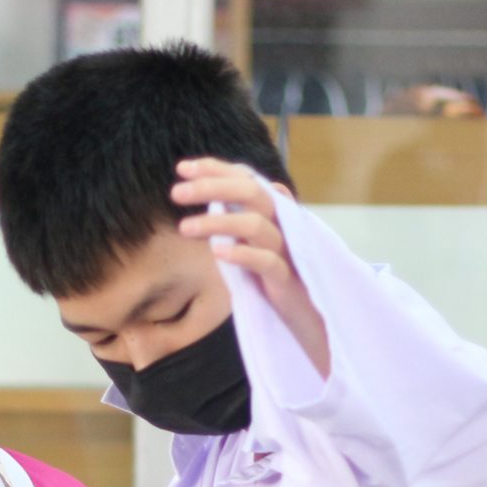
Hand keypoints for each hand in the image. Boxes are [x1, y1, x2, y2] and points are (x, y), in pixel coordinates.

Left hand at [173, 157, 329, 365]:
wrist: (310, 319)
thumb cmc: (274, 282)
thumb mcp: (252, 247)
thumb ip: (236, 223)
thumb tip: (209, 200)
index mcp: (272, 216)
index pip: (247, 180)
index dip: (216, 169)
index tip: (183, 167)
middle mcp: (282, 227)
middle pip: (252, 193)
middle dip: (212, 186)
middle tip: (176, 192)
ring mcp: (287, 253)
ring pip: (255, 225)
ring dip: (217, 222)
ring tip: (185, 228)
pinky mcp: (286, 281)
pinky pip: (267, 262)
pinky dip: (242, 254)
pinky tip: (217, 253)